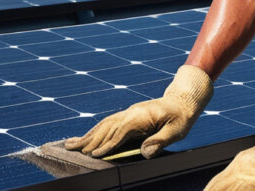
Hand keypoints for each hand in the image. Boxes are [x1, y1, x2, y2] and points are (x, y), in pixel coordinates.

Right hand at [64, 65, 212, 157]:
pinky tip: (86, 138)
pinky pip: (108, 123)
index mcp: (142, 116)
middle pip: (107, 127)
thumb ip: (161, 141)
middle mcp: (131, 113)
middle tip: (73, 151)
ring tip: (71, 144)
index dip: (108, 144)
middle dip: (91, 140)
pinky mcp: (128, 116)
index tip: (95, 155)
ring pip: (104, 124)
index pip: (121, 131)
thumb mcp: (177, 130)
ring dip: (88, 135)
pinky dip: (95, 131)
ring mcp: (128, 113)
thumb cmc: (181, 117)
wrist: (183, 100)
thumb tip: (145, 152)